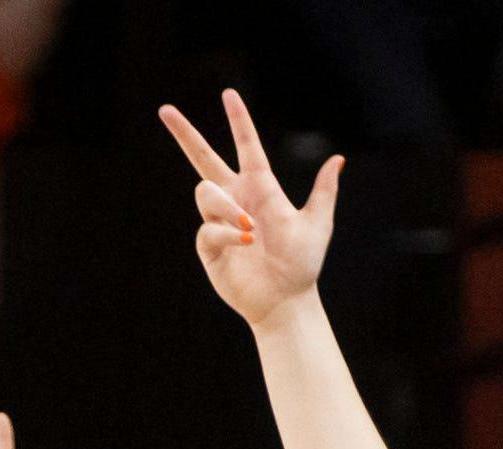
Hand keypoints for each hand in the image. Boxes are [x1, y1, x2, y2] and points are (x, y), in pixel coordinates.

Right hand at [159, 91, 339, 325]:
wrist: (286, 302)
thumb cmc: (302, 265)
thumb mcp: (317, 224)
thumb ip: (324, 191)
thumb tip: (338, 159)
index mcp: (260, 188)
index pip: (246, 146)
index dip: (238, 120)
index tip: (229, 94)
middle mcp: (236, 200)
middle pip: (203, 159)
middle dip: (185, 135)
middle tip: (164, 110)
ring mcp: (219, 221)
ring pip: (206, 192)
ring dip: (226, 207)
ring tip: (249, 229)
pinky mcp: (209, 246)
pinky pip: (208, 227)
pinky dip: (226, 233)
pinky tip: (244, 243)